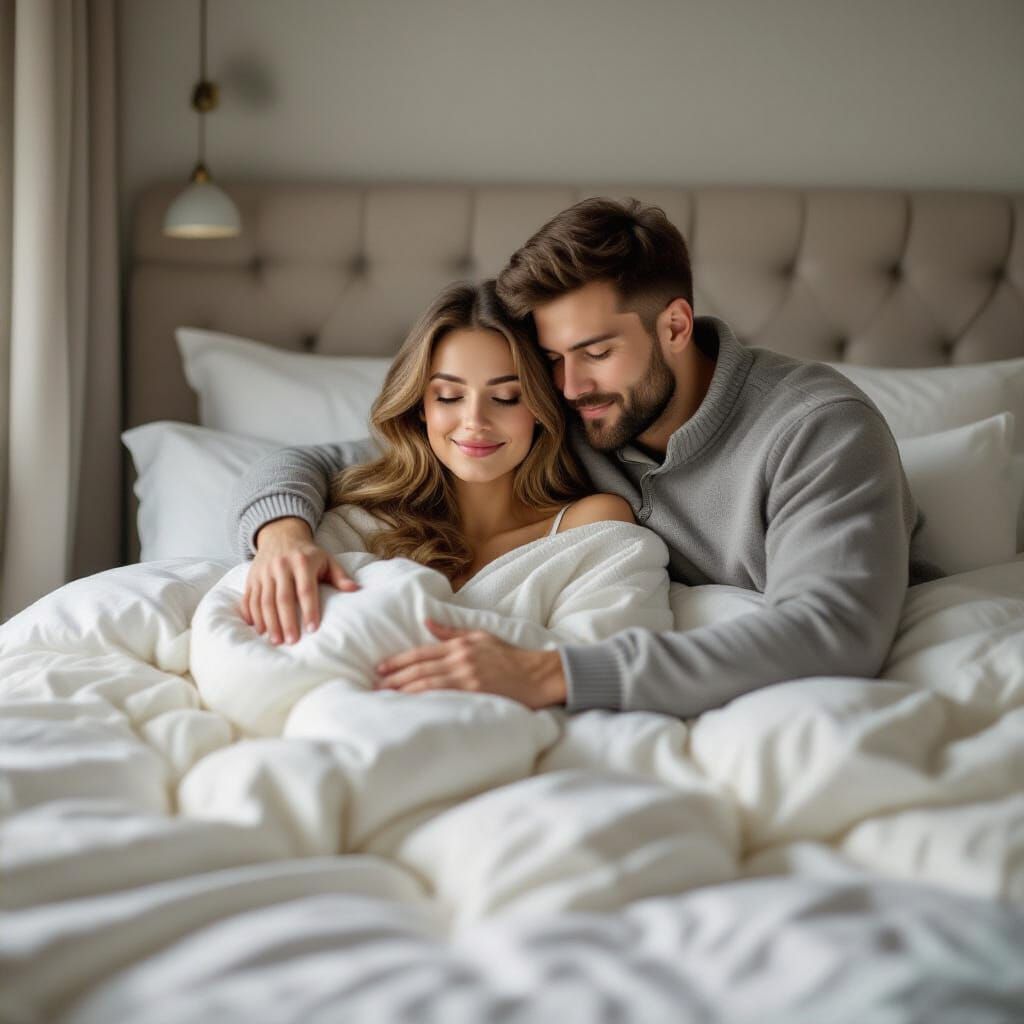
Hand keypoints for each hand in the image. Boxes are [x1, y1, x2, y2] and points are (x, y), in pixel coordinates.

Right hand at [241, 517, 357, 643]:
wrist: (280, 535)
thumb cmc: (308, 554)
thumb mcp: (327, 559)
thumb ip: (340, 575)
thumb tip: (355, 589)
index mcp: (302, 562)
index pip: (306, 589)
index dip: (309, 610)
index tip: (313, 629)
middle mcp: (281, 566)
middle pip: (283, 598)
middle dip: (286, 621)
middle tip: (291, 641)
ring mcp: (263, 572)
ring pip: (264, 600)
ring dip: (269, 622)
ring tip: (275, 640)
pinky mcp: (252, 578)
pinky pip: (249, 598)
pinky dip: (252, 615)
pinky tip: (259, 629)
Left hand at [374, 620, 566, 708]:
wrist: (538, 674)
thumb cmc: (510, 656)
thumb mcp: (481, 636)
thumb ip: (451, 631)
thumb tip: (426, 622)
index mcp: (460, 645)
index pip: (421, 653)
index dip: (398, 661)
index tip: (380, 668)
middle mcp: (460, 659)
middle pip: (419, 669)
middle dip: (394, 678)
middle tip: (375, 686)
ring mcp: (467, 678)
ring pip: (427, 684)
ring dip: (403, 691)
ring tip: (385, 697)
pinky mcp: (475, 694)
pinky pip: (444, 698)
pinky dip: (424, 701)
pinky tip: (410, 707)